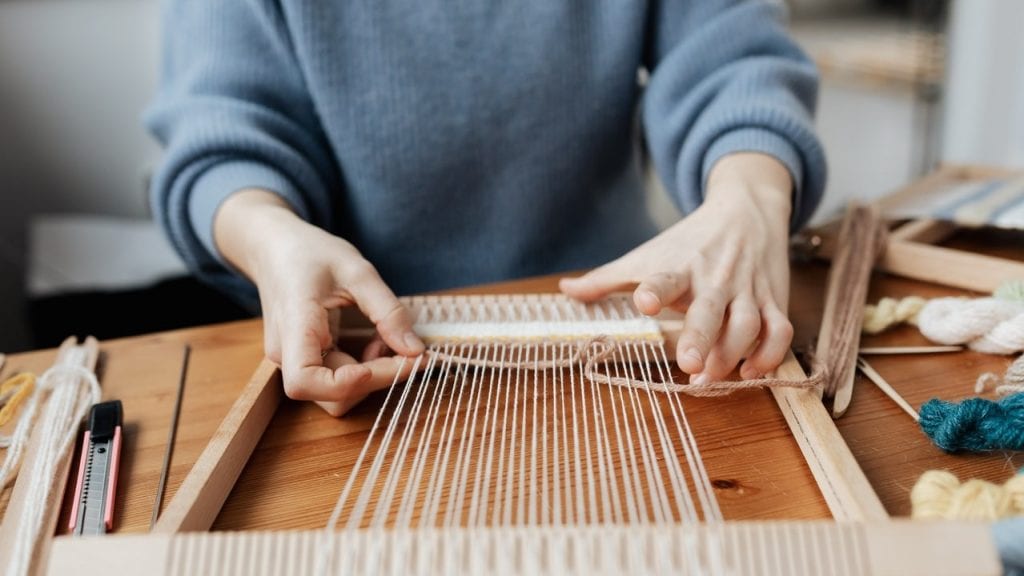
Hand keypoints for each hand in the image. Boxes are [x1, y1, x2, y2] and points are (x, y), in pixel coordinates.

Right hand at [214, 190, 424, 415]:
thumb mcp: (358, 272)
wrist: (275, 249)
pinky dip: (363, 370)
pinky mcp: (304, 360)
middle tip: (408, 352)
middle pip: (329, 394)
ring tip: (387, 342)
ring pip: (334, 394)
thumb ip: (388, 312)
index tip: (380, 360)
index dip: (345, 384)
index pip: (304, 381)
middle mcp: (286, 352)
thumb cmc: (310, 253)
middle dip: (375, 379)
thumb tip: (415, 350)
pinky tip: (376, 343)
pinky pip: (334, 380)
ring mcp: (292, 360)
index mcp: (294, 326)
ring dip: (370, 377)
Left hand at [559, 153, 794, 383]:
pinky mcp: (773, 299)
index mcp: (680, 267)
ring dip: (733, 353)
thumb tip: (564, 290)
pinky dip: (771, 353)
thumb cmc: (689, 240)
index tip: (645, 301)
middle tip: (689, 364)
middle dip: (701, 336)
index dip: (655, 289)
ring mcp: (748, 289)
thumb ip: (607, 279)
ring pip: (749, 323)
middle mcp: (715, 278)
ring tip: (711, 377)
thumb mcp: (647, 254)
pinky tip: (751, 371)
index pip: (665, 276)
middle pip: (712, 308)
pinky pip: (780, 330)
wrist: (748, 208)